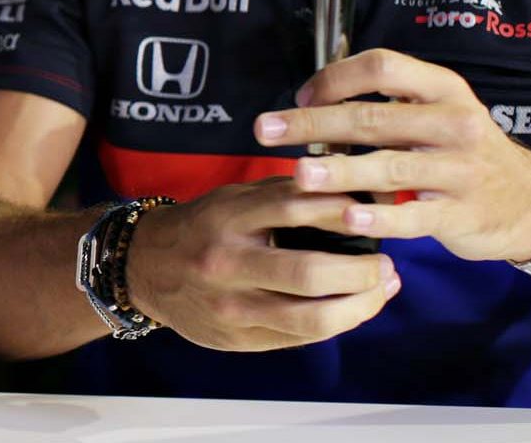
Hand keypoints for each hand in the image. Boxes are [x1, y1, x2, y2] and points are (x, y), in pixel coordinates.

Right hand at [124, 178, 398, 350]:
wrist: (144, 269)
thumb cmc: (203, 228)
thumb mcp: (234, 198)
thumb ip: (287, 195)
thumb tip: (359, 192)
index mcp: (228, 218)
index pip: (298, 208)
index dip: (348, 211)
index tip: (380, 212)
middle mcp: (227, 262)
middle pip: (311, 271)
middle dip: (363, 271)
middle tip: (386, 264)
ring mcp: (232, 306)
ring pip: (313, 317)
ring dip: (361, 306)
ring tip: (380, 289)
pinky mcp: (237, 337)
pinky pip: (300, 337)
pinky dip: (337, 323)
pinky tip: (353, 308)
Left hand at [256, 48, 530, 262]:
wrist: (530, 204)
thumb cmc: (462, 153)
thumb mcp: (437, 114)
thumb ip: (387, 106)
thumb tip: (310, 105)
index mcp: (443, 89)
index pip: (382, 66)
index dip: (335, 78)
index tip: (301, 97)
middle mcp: (455, 123)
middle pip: (373, 117)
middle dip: (313, 124)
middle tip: (266, 131)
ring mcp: (460, 170)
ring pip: (390, 166)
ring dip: (340, 171)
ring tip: (299, 176)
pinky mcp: (461, 214)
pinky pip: (414, 216)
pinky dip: (379, 216)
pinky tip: (347, 216)